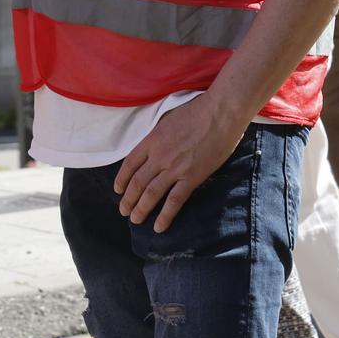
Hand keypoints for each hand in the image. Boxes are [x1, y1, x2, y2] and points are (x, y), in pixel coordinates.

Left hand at [113, 95, 244, 232]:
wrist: (220, 113)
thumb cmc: (197, 110)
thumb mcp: (168, 118)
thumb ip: (158, 135)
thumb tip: (153, 147)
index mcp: (152, 140)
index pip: (130, 164)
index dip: (121, 179)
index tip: (118, 190)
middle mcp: (159, 156)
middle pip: (137, 182)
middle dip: (128, 200)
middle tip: (124, 211)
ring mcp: (175, 168)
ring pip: (151, 194)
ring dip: (141, 209)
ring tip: (135, 220)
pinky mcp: (192, 177)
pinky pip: (174, 201)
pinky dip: (165, 215)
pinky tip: (159, 227)